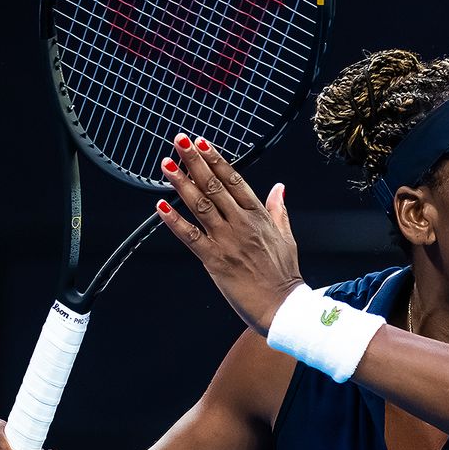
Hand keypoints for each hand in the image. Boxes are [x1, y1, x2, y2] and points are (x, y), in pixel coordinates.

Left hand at [155, 132, 303, 334]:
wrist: (282, 307)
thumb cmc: (284, 275)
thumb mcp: (287, 237)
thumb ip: (278, 209)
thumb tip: (279, 187)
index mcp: (259, 216)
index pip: (235, 180)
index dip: (217, 160)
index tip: (202, 143)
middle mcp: (242, 224)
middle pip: (215, 186)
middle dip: (195, 162)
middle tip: (180, 142)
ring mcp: (227, 241)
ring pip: (201, 205)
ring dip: (182, 183)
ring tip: (167, 164)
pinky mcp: (215, 260)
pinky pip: (190, 237)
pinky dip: (174, 221)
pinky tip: (161, 206)